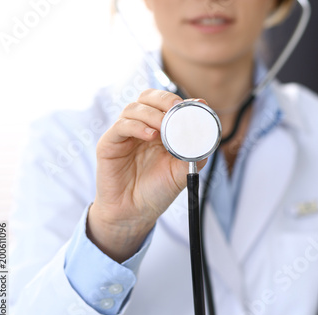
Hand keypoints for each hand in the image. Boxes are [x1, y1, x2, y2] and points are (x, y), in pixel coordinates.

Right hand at [88, 89, 207, 262]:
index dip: (180, 101)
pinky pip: (121, 126)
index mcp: (159, 130)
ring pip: (134, 108)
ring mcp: (124, 134)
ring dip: (152, 114)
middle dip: (165, 100)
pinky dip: (137, 126)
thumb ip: (194, 152)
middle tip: (177, 110)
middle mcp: (141, 127)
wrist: (135, 213)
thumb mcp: (182, 171)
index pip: (166, 103)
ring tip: (164, 127)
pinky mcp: (109, 144)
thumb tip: (208, 133)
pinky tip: (150, 135)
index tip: (196, 105)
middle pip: (148, 97)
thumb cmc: (157, 191)